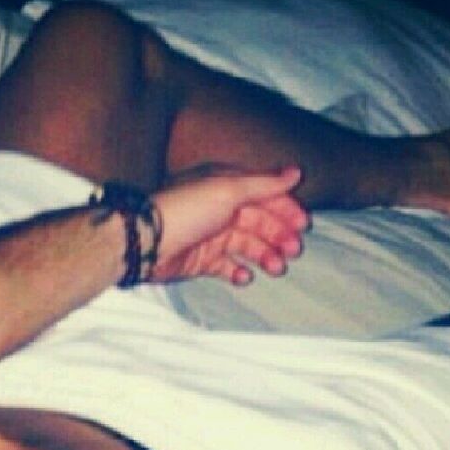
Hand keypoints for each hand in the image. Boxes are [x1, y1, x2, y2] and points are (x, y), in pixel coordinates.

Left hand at [152, 166, 308, 284]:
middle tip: (293, 250)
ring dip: (264, 255)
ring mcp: (210, 236)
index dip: (285, 208)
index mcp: (225, 187)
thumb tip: (295, 172)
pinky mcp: (200, 260)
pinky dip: (238, 272)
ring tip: (276, 268)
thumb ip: (263, 184)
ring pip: (246, 245)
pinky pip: (226, 267)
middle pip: (258, 221)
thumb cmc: (184, 210)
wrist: (146, 242)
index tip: (303, 225)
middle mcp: (219, 209)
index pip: (264, 195)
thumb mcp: (227, 190)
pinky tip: (246, 277)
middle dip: (278, 235)